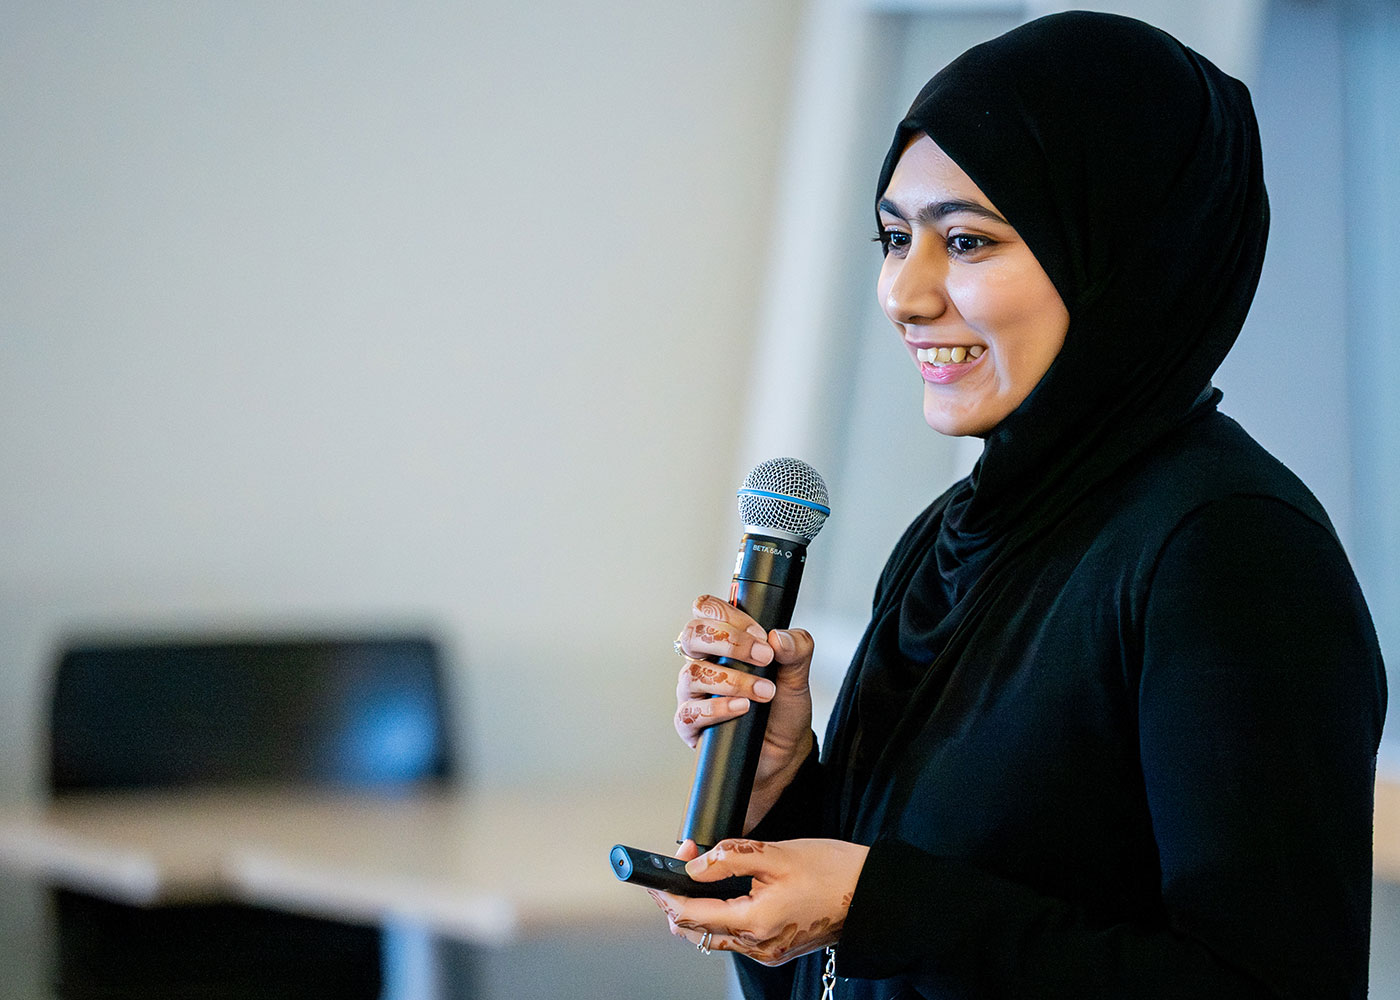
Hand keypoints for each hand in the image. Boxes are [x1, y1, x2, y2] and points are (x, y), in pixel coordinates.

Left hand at [651, 838, 868, 965]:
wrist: (872, 895)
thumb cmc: (833, 872)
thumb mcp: (775, 854)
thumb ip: (729, 858)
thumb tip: (694, 865)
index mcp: (755, 922)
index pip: (690, 914)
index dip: (666, 892)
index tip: (653, 873)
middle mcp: (757, 944)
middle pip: (696, 930)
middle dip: (677, 900)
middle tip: (678, 864)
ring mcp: (767, 950)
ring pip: (714, 935)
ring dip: (698, 908)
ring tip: (698, 872)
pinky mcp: (776, 947)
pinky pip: (735, 935)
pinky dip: (721, 914)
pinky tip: (723, 890)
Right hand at [673, 595, 815, 828]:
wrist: (781, 755)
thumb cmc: (781, 711)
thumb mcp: (798, 677)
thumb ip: (797, 650)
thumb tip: (779, 637)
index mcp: (723, 643)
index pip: (708, 610)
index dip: (732, 617)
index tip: (762, 636)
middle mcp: (703, 663)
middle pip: (693, 634)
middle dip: (730, 642)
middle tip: (763, 658)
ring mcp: (692, 694)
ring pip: (692, 673)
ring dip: (733, 680)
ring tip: (763, 693)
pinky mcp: (689, 724)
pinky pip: (689, 712)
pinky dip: (718, 708)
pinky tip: (742, 708)